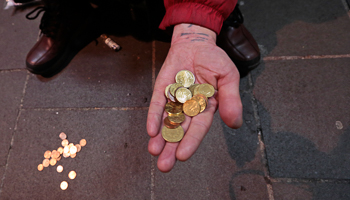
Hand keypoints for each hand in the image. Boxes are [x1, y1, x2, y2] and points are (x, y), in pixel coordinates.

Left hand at [147, 23, 242, 171]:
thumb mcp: (228, 77)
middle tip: (164, 166)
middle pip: (180, 130)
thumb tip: (235, 123)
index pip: (199, 128)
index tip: (183, 155)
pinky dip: (154, 116)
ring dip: (161, 137)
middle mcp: (189, 108)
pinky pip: (158, 104)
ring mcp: (175, 99)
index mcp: (206, 108)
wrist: (196, 43)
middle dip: (172, 147)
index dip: (191, 141)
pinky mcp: (162, 89)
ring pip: (167, 121)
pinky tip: (151, 130)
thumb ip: (231, 99)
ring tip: (154, 152)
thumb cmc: (215, 60)